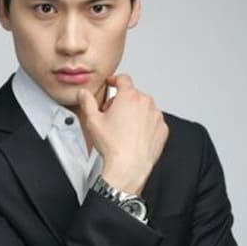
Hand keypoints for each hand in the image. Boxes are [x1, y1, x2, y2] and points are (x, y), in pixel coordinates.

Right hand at [78, 74, 168, 193]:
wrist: (128, 167)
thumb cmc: (113, 146)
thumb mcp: (92, 121)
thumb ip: (87, 102)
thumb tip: (84, 94)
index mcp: (129, 97)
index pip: (123, 79)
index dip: (115, 80)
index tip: (112, 84)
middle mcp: (146, 103)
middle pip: (133, 95)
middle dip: (122, 102)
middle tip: (112, 115)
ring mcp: (156, 116)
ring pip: (144, 108)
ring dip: (135, 113)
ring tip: (123, 128)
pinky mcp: (162, 129)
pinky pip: (153, 121)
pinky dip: (145, 125)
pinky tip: (134, 135)